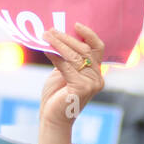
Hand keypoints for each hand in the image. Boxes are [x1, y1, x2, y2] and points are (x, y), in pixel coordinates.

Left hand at [37, 23, 104, 143]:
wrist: (52, 118)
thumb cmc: (57, 95)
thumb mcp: (63, 72)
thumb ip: (66, 58)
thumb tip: (58, 37)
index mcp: (95, 72)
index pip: (97, 48)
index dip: (89, 35)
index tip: (75, 24)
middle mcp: (97, 77)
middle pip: (84, 50)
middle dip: (66, 38)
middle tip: (50, 30)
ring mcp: (91, 84)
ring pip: (75, 57)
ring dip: (59, 44)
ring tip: (45, 36)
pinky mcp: (81, 88)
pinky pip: (67, 67)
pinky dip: (56, 57)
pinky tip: (46, 50)